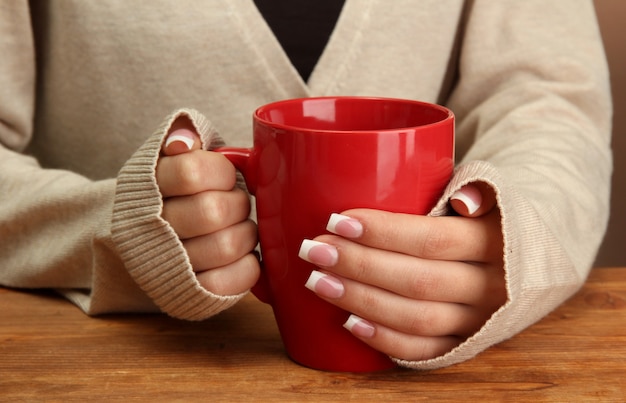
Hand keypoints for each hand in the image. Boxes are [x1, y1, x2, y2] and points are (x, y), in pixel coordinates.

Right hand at [155, 117, 259, 294]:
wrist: (145, 235)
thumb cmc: (176, 188)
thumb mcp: (173, 153)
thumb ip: (184, 135)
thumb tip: (184, 143)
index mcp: (149, 184)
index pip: (191, 172)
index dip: (222, 173)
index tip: (226, 177)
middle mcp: (153, 226)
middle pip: (212, 212)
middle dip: (237, 205)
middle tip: (236, 205)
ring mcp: (170, 263)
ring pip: (225, 247)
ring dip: (245, 234)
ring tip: (238, 228)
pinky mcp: (188, 293)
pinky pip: (228, 283)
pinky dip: (246, 266)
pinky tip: (241, 254)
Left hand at [299, 182, 505, 360]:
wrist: (532, 259)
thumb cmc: (490, 218)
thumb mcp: (494, 193)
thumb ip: (475, 188)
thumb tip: (465, 201)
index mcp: (496, 242)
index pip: (433, 239)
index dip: (383, 233)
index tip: (338, 221)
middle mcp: (491, 287)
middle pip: (418, 281)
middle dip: (358, 265)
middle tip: (313, 249)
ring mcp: (478, 321)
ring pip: (417, 318)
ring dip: (361, 301)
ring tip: (318, 281)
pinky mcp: (465, 343)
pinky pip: (424, 351)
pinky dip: (385, 339)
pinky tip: (349, 322)